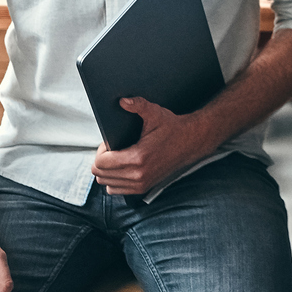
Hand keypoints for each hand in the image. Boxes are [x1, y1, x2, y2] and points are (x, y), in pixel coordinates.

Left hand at [90, 98, 217, 195]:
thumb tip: (123, 101)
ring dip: (107, 171)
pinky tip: (122, 167)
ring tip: (117, 157)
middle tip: (114, 148)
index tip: (111, 142)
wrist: (191, 142)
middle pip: (100, 175)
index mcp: (138, 158)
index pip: (100, 163)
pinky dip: (113, 179)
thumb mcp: (156, 113)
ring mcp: (141, 184)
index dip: (101, 150)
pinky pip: (115, 190)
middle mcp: (138, 175)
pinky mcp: (143, 188)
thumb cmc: (172, 128)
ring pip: (106, 184)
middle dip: (102, 160)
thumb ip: (138, 105)